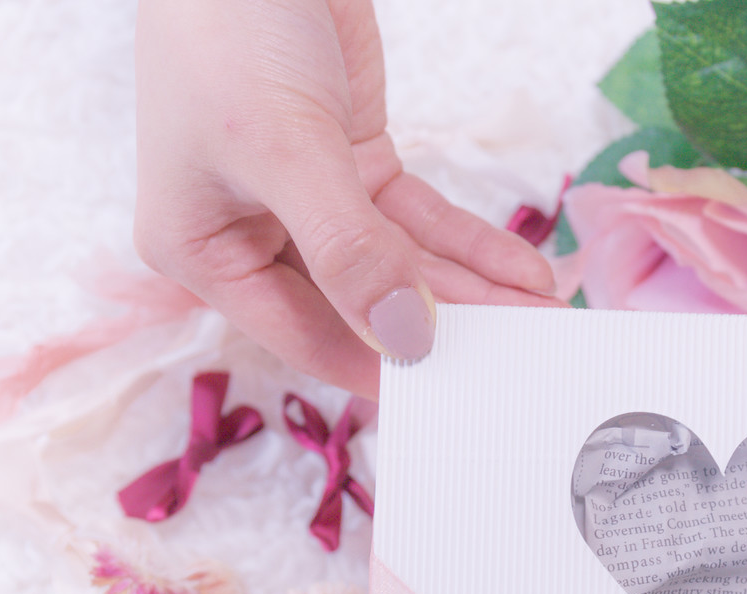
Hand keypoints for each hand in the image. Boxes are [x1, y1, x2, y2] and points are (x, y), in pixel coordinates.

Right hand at [134, 0, 560, 398]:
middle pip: (364, 307)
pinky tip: (525, 274)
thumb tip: (407, 337)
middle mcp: (254, 238)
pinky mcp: (355, 167)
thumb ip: (348, 249)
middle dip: (447, 330)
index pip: (305, 337)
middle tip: (524, 359)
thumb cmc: (229, 30)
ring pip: (404, 269)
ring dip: (474, 292)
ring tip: (542, 321)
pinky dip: (472, 246)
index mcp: (204, 252)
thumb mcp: (285, 147)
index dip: (383, 369)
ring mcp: (311, 206)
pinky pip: (421, 223)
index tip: (456, 402)